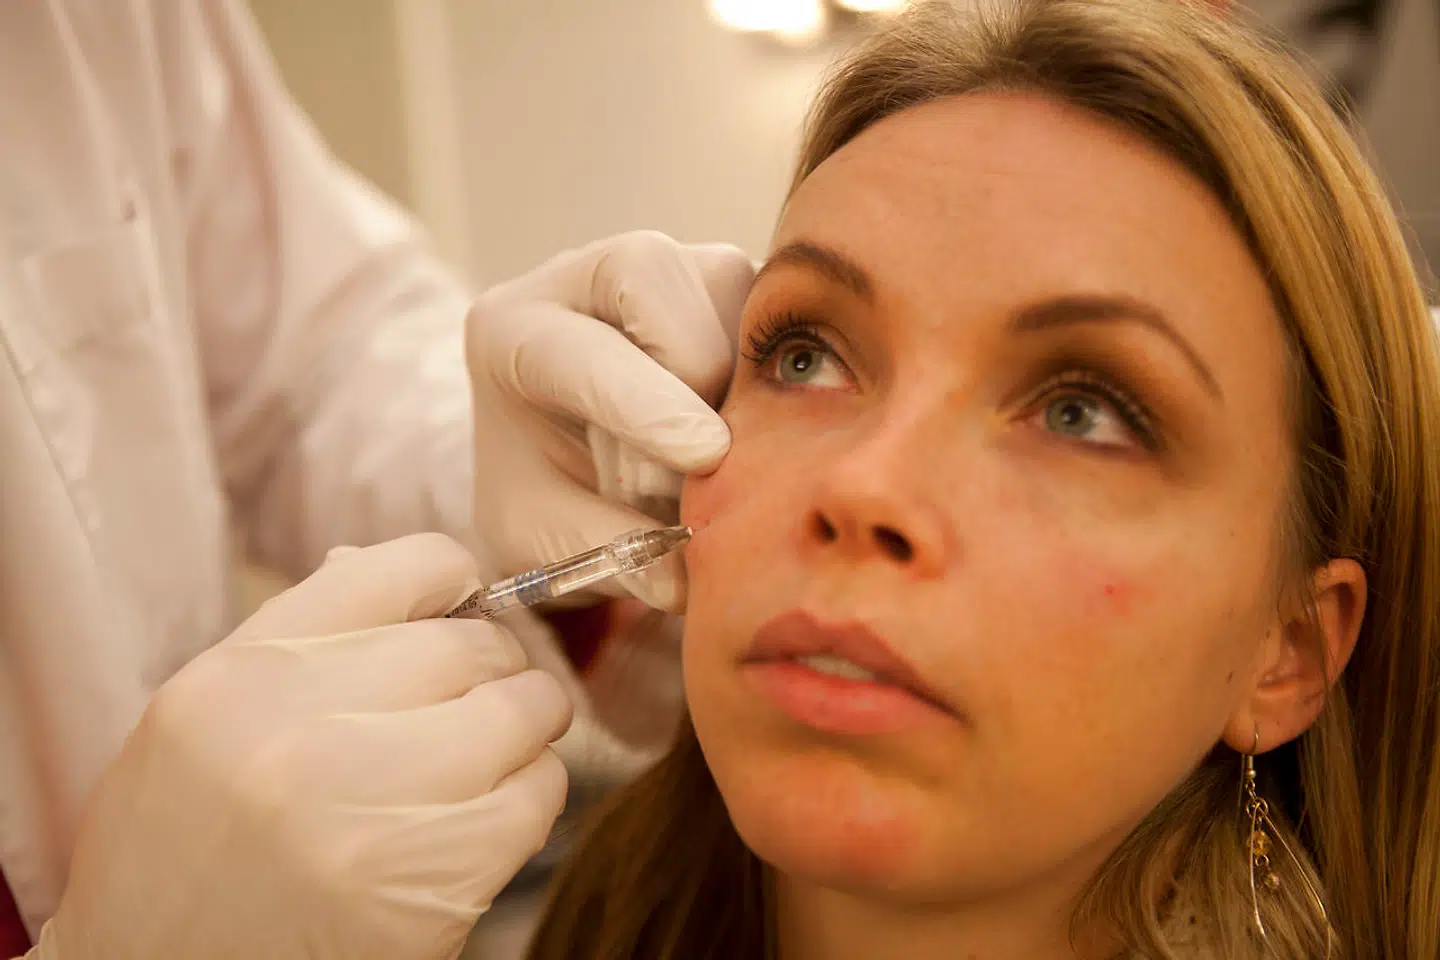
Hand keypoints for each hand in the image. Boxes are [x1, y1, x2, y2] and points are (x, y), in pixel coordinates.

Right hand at [30, 535, 570, 959]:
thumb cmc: (181, 850)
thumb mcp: (206, 720)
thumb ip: (311, 643)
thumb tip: (437, 585)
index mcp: (245, 673)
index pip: (409, 566)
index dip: (454, 587)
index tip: (458, 618)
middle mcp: (306, 729)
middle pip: (477, 646)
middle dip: (492, 673)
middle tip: (470, 709)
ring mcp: (370, 811)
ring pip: (526, 711)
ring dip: (521, 733)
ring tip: (481, 765)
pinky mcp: (428, 888)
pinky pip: (538, 798)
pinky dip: (527, 801)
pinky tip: (481, 823)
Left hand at [466, 230, 754, 612]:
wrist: (573, 460)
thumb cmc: (550, 496)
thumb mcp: (546, 540)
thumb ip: (604, 553)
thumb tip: (679, 580)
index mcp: (512, 331)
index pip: (579, 348)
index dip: (644, 403)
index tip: (702, 457)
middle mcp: (584, 274)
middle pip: (655, 280)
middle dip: (698, 379)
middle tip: (705, 465)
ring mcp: (665, 264)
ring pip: (728, 281)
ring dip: (747, 372)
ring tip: (727, 447)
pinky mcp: (728, 276)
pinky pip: (775, 300)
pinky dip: (785, 364)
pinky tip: (767, 420)